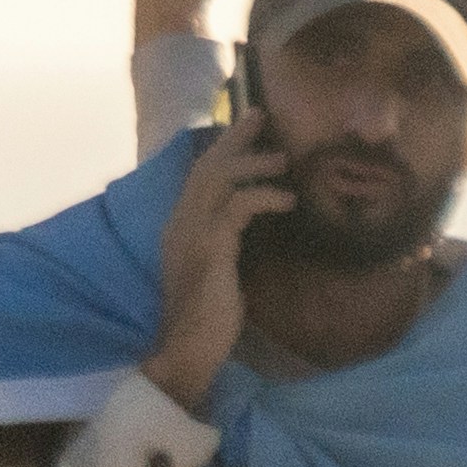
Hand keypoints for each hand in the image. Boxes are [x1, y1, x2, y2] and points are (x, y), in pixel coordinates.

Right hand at [145, 120, 292, 407]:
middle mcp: (179, 224)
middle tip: (261, 115)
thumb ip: (225, 245)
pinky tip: (287, 200)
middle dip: (234, 139)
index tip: (246, 130)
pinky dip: (263, 196)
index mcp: (179, 228)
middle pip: (205, 166)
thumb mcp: (216, 273)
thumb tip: (251, 229)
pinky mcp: (210, 249)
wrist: (185, 351)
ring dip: (252, 163)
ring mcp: (191, 234)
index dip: (221, 150)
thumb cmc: (205, 321)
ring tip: (283, 160)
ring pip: (218, 179)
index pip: (197, 176)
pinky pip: (238, 207)